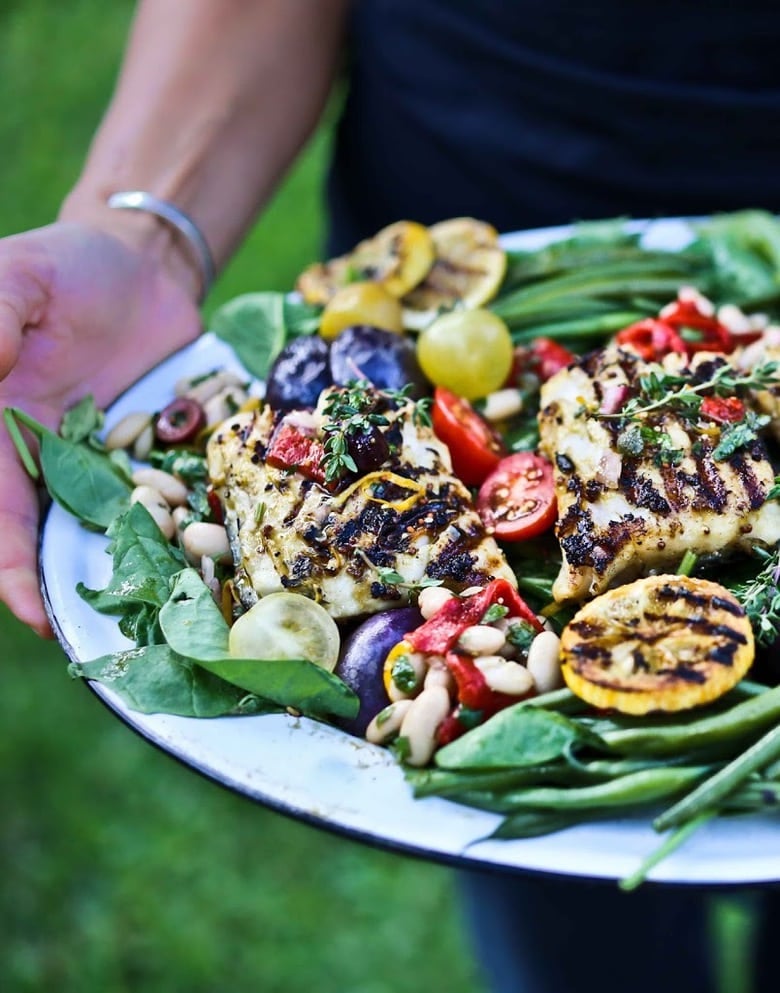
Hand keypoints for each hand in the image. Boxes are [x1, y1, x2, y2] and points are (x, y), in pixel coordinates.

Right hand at [0, 220, 201, 634]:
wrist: (143, 267)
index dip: (7, 563)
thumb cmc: (66, 266)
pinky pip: (165, 504)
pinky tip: (202, 568)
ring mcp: (105, 464)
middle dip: (64, 592)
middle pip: (45, 539)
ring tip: (157, 626)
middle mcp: (47, 459)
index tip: (32, 611)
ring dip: (125, 577)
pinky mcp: (157, 458)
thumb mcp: (17, 277)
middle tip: (101, 642)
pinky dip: (177, 535)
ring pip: (107, 533)